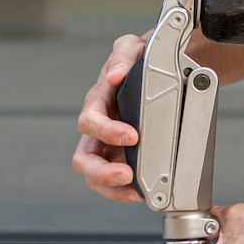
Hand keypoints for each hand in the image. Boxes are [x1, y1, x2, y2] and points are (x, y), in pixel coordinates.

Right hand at [72, 31, 148, 202]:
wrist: (159, 67)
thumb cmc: (141, 59)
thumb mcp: (133, 49)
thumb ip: (123, 57)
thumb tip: (114, 74)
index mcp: (99, 101)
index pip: (91, 120)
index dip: (106, 131)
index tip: (132, 136)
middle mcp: (99, 127)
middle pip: (84, 158)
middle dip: (101, 171)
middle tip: (127, 174)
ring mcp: (109, 146)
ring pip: (95, 175)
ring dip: (111, 188)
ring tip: (135, 191)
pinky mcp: (122, 157)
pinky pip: (115, 181)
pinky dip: (124, 191)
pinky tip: (142, 193)